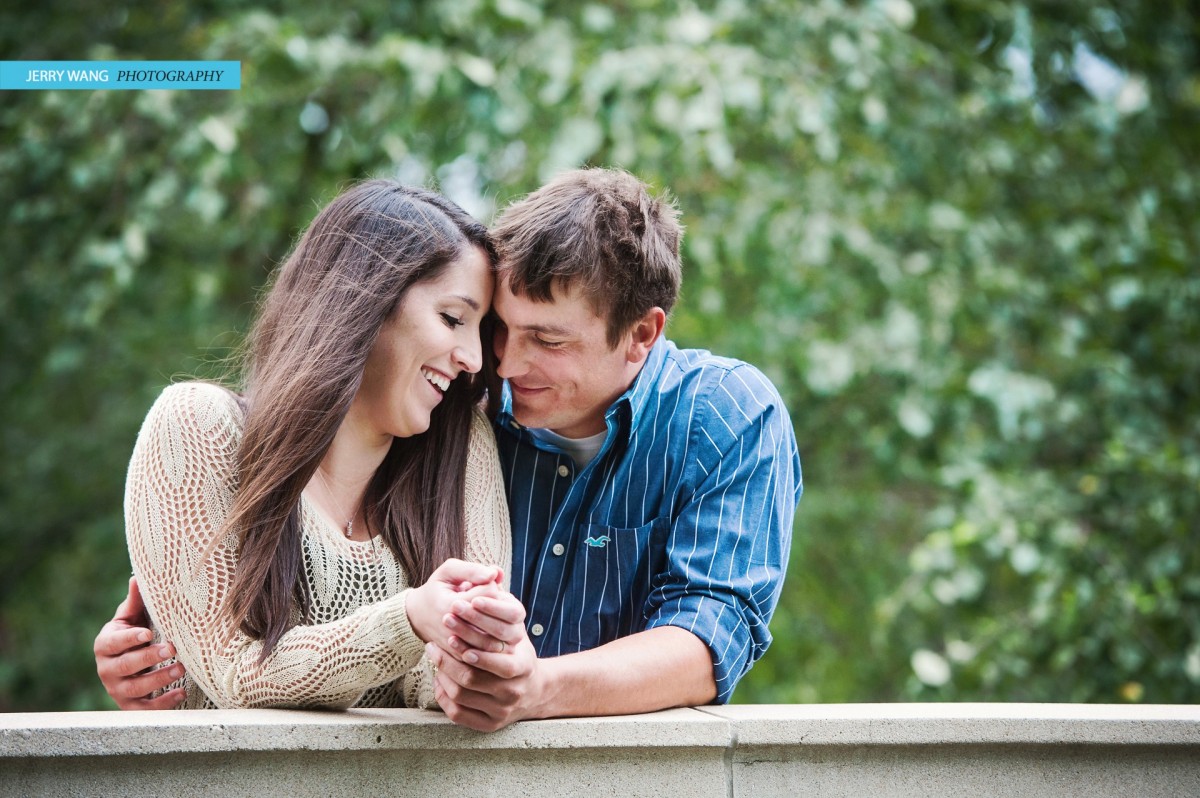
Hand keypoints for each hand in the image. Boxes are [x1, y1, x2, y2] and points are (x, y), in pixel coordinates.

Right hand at [93, 577, 185, 709]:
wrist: (128, 665)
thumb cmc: (133, 635)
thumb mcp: (131, 618)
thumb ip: (135, 601)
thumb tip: (138, 576)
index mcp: (105, 645)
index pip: (114, 642)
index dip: (129, 638)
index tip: (147, 632)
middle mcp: (107, 669)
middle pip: (125, 665)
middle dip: (148, 657)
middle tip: (171, 648)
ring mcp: (117, 690)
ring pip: (135, 688)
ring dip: (159, 679)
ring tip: (181, 668)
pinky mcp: (130, 706)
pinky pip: (145, 709)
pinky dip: (163, 703)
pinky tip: (181, 692)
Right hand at [406, 559, 507, 652]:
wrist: (418, 617)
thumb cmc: (436, 589)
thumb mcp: (448, 572)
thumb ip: (471, 570)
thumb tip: (495, 573)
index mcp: (451, 604)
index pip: (490, 592)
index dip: (491, 584)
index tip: (481, 584)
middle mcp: (455, 628)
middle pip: (493, 615)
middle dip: (494, 603)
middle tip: (484, 597)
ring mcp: (459, 646)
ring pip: (494, 635)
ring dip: (494, 621)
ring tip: (483, 610)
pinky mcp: (462, 657)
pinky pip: (488, 649)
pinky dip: (491, 636)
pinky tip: (484, 624)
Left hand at [427, 601, 543, 731]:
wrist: (534, 692)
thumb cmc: (518, 654)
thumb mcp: (516, 629)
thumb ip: (504, 604)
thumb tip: (491, 574)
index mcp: (523, 664)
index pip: (491, 650)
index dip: (467, 633)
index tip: (450, 616)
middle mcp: (514, 690)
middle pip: (471, 675)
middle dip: (447, 654)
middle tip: (433, 637)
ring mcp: (501, 710)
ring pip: (461, 693)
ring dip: (442, 672)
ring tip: (433, 653)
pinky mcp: (489, 725)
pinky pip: (458, 713)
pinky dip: (444, 695)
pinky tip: (439, 677)